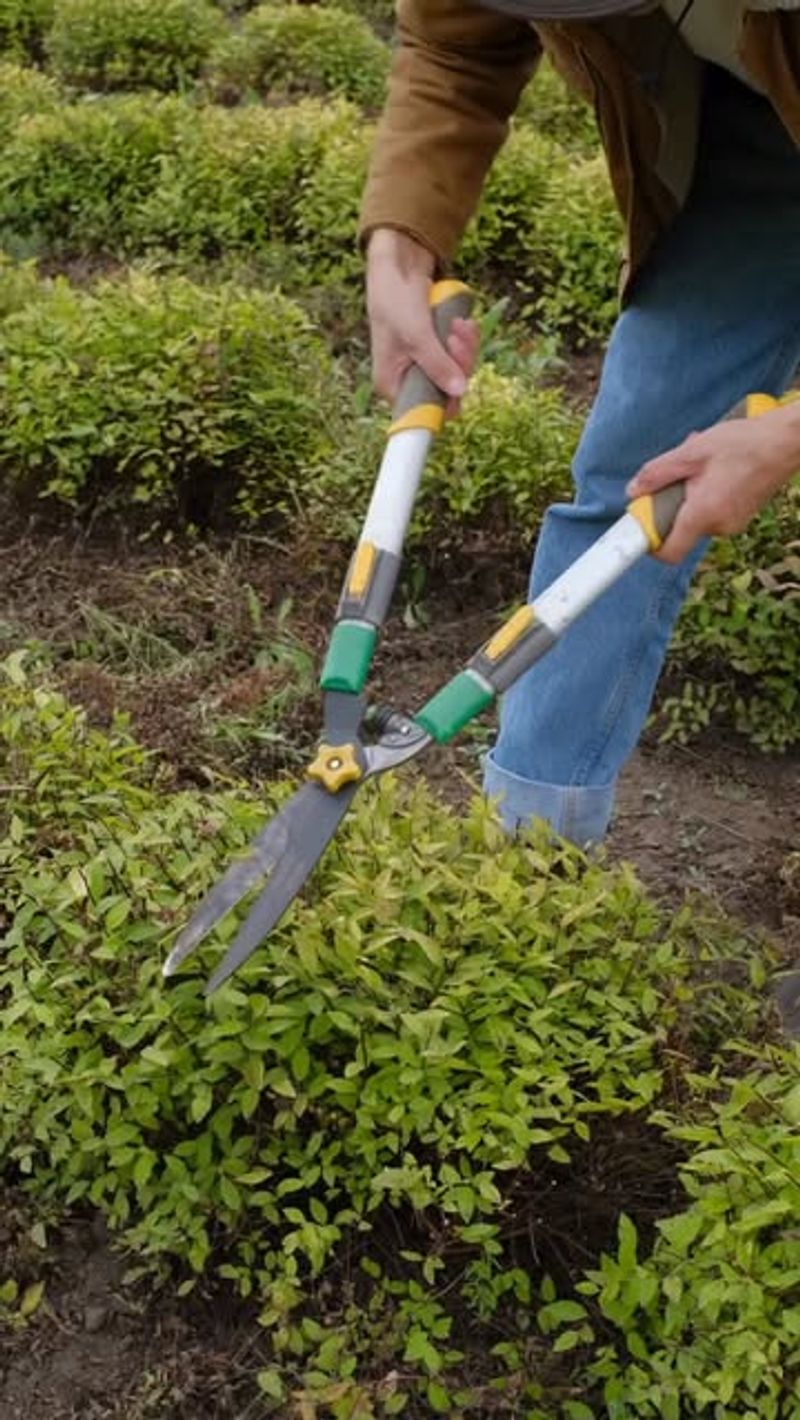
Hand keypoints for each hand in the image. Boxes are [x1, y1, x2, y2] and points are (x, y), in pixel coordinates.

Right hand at [366, 228, 478, 415]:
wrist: (399, 266)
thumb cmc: (395, 300)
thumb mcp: (416, 335)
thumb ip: (437, 364)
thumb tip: (458, 391)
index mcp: (392, 384)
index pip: (423, 411)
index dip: (444, 402)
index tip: (458, 384)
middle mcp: (407, 378)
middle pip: (447, 390)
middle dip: (459, 363)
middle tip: (456, 337)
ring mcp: (424, 363)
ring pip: (458, 371)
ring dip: (465, 348)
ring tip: (459, 325)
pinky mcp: (437, 348)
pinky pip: (460, 354)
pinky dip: (465, 339)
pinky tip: (462, 323)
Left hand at [626, 403, 799, 563]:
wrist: (787, 442)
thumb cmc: (744, 443)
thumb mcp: (692, 452)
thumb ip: (658, 473)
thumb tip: (634, 491)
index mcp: (703, 514)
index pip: (669, 552)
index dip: (651, 544)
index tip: (643, 524)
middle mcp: (719, 526)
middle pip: (680, 528)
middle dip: (672, 502)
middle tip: (679, 471)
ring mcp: (733, 523)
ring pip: (696, 516)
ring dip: (690, 493)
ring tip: (702, 462)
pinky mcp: (741, 516)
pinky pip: (712, 511)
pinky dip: (706, 493)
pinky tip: (716, 467)